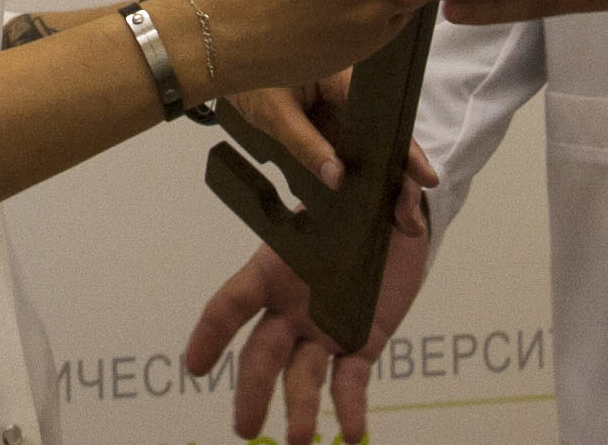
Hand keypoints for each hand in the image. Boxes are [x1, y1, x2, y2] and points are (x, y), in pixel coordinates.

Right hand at [183, 207, 430, 444]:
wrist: (400, 222)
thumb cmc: (370, 202)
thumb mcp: (376, 189)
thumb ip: (392, 192)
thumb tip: (413, 205)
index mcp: (281, 264)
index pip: (236, 300)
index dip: (212, 332)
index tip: (195, 366)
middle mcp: (294, 305)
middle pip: (263, 353)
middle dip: (252, 391)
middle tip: (245, 429)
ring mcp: (325, 328)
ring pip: (303, 376)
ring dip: (300, 410)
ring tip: (301, 441)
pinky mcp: (360, 344)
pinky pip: (350, 382)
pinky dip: (350, 409)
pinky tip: (354, 433)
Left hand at [223, 74, 440, 203]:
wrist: (220, 60)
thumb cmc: (247, 78)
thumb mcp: (274, 113)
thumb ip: (305, 144)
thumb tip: (337, 178)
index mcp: (340, 76)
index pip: (382, 114)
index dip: (404, 149)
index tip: (423, 177)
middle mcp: (348, 90)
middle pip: (385, 134)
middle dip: (401, 176)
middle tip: (409, 216)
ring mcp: (340, 107)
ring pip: (373, 144)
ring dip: (387, 179)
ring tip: (401, 217)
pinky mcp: (329, 120)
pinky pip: (353, 147)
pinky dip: (365, 174)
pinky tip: (375, 203)